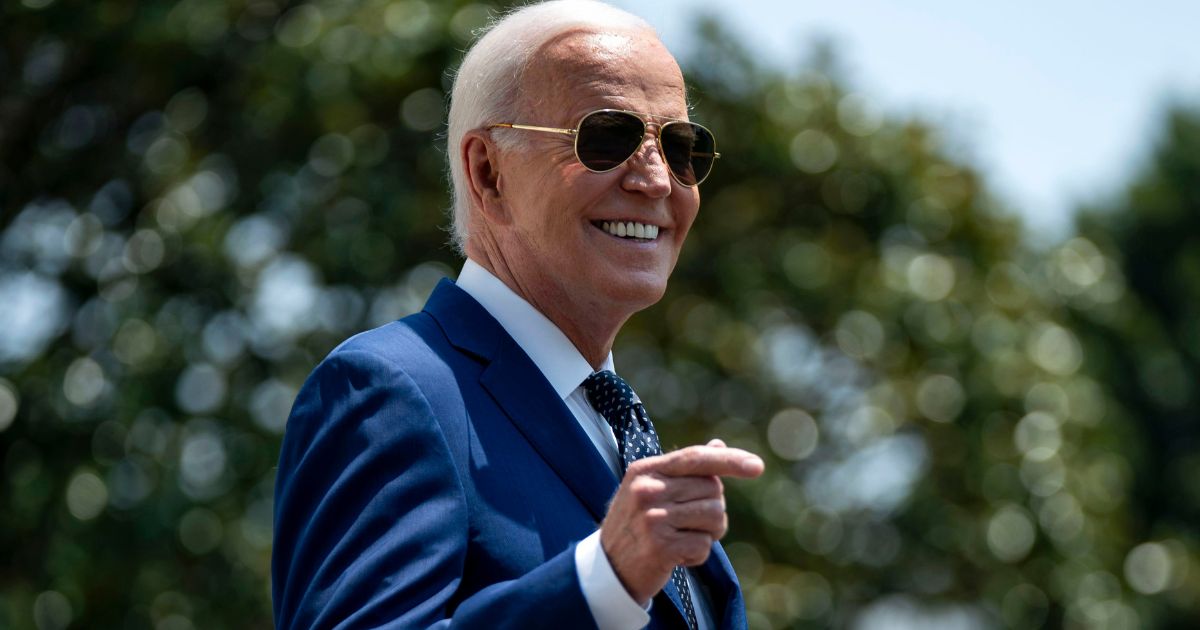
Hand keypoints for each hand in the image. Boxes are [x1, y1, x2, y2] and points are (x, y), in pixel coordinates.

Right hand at [600, 439, 763, 604]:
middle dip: (713, 509)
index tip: (757, 466)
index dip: (730, 460)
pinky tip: (676, 556)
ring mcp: (652, 518)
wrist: (609, 569)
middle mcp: (647, 490)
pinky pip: (705, 545)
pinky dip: (698, 555)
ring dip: (709, 533)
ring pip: (715, 516)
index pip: (696, 457)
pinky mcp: (660, 546)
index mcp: (645, 470)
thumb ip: (685, 469)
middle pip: (713, 489)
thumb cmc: (637, 525)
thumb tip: (718, 445)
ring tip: (684, 539)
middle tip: (689, 524)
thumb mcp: (653, 490)